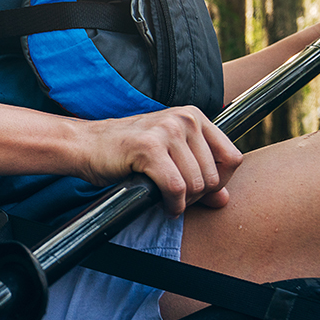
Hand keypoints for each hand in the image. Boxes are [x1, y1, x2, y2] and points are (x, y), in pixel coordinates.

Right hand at [78, 106, 242, 215]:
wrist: (86, 145)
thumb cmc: (127, 152)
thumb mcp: (171, 157)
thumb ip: (200, 174)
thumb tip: (225, 200)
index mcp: (193, 116)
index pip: (232, 158)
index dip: (221, 182)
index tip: (199, 190)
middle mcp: (184, 119)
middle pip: (215, 176)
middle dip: (198, 196)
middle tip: (177, 197)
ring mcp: (166, 130)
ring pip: (196, 184)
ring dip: (183, 202)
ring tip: (167, 198)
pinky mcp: (148, 147)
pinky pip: (176, 188)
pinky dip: (172, 204)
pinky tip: (162, 202)